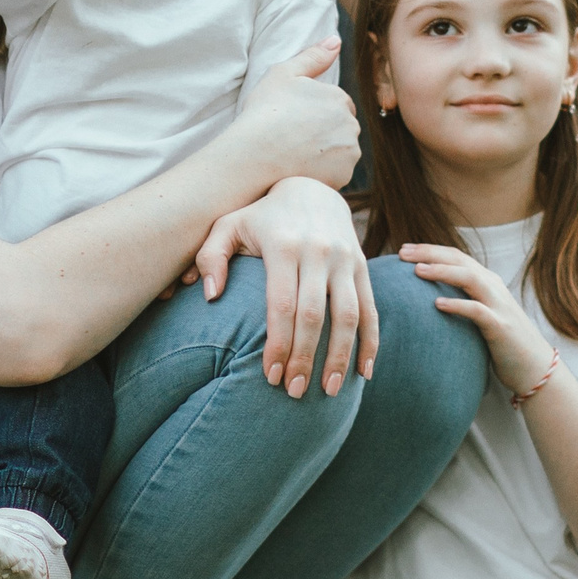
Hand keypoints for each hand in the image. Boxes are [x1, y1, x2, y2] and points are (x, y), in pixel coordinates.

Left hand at [195, 176, 376, 397]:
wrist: (309, 186)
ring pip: (349, 315)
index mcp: (284, 245)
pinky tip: (364, 372)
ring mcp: (345, 259)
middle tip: (294, 392)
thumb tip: (206, 294)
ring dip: (341, 357)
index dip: (278, 344)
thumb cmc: (260, 216)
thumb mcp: (228, 226)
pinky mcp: (362, 265)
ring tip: (329, 392)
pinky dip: (371, 342)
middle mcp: (319, 252)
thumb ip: (210, 257)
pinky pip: (371, 308)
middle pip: (315, 315)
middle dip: (305, 358)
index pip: (282, 304)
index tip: (270, 376)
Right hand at [230, 41, 358, 191]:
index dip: (314, 113)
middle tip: (293, 139)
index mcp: (338, 98)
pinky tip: (300, 169)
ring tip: (295, 155)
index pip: (336, 106)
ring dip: (325, 153)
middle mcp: (350, 123)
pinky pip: (336, 173)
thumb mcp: (283, 74)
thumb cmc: (264, 112)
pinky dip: (323, 173)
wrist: (254, 155)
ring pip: (340, 151)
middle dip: (323, 133)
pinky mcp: (343, 175)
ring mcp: (349, 151)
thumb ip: (313, 56)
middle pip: (340, 129)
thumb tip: (336, 40)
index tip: (293, 120)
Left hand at [401, 244, 552, 393]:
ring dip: (443, 272)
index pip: (456, 257)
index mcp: (487, 282)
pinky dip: (458, 305)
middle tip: (402, 252)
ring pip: (470, 279)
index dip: (430, 250)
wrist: (534, 367)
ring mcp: (498, 306)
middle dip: (430, 253)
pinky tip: (437, 304)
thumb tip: (426, 299)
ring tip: (417, 271)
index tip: (403, 250)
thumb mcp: (480, 315)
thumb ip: (462, 301)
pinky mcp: (501, 327)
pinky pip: (478, 311)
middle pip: (460, 261)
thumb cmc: (501, 343)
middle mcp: (493, 288)